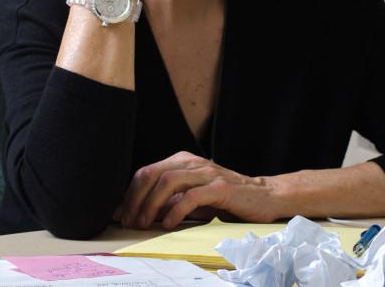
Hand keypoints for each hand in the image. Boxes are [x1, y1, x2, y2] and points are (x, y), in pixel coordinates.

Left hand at [114, 151, 278, 229]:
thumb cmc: (226, 199)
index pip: (146, 172)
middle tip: (130, 222)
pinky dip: (175, 210)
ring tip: (145, 224)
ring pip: (168, 181)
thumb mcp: (192, 198)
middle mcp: (192, 162)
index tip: (120, 214)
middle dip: (135, 199)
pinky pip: (192, 196)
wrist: (264, 196)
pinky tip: (168, 224)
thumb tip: (136, 211)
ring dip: (151, 205)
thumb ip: (168, 201)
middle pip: (152, 174)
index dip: (129, 194)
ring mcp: (207, 173)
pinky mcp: (221, 188)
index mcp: (183, 161)